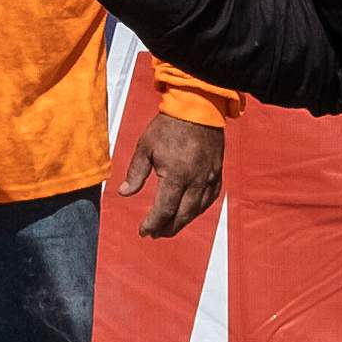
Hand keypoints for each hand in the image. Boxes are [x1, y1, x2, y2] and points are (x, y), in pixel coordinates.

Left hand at [119, 110, 226, 239]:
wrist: (198, 108)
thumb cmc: (169, 126)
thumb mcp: (145, 147)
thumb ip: (135, 172)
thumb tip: (125, 193)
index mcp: (176, 176)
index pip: (164, 210)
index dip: (152, 224)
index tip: (143, 231)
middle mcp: (195, 180)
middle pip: (182, 215)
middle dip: (167, 228)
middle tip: (155, 234)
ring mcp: (209, 177)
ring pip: (197, 209)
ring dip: (182, 222)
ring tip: (169, 227)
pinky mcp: (217, 171)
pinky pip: (210, 198)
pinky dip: (199, 209)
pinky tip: (190, 211)